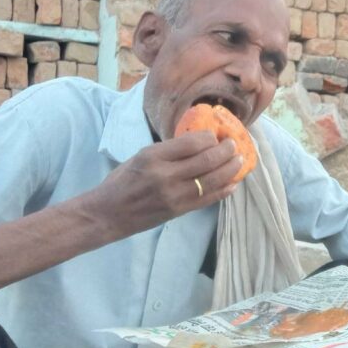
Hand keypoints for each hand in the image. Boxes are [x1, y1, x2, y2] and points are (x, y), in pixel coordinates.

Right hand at [77, 131, 242, 238]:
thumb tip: (198, 141)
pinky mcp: (179, 211)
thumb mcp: (141, 156)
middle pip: (207, 160)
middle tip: (234, 144)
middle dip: (226, 150)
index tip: (216, 134)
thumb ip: (168, 150)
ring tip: (239, 160)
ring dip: (230, 169)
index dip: (210, 137)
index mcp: (154, 157)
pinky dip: (224, 190)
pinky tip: (233, 183)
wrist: (108, 213)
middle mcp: (165, 175)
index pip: (192, 143)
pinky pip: (208, 199)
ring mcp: (174, 195)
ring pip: (213, 180)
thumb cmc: (122, 181)